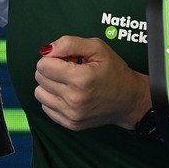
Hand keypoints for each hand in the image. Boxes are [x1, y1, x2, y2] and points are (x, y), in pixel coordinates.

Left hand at [33, 36, 151, 131]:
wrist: (129, 100)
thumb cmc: (114, 72)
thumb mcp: (97, 48)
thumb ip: (69, 43)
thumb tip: (46, 50)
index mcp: (81, 78)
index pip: (43, 65)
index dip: (53, 58)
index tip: (68, 60)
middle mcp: (74, 99)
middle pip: (40, 78)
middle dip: (52, 70)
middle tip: (70, 70)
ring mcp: (71, 114)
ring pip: (39, 93)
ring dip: (50, 85)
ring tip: (69, 83)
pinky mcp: (70, 124)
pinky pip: (46, 108)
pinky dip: (54, 99)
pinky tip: (69, 95)